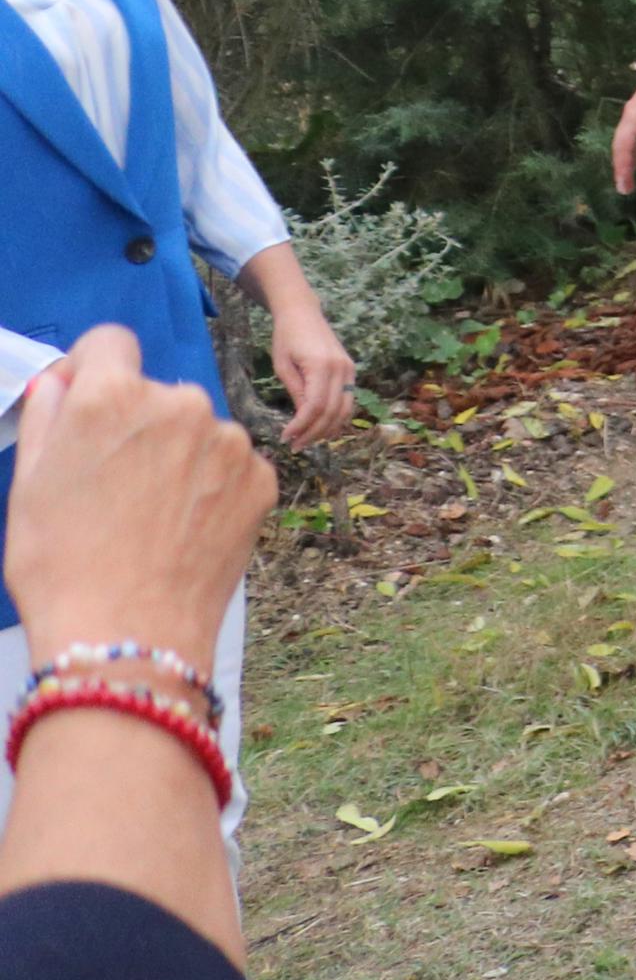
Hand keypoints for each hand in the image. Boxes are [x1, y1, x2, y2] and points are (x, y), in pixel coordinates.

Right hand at [4, 326, 272, 667]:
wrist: (128, 636)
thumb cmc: (62, 565)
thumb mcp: (29, 484)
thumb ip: (48, 416)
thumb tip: (61, 382)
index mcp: (114, 396)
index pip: (109, 343)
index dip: (93, 368)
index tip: (86, 400)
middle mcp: (181, 403)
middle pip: (157, 394)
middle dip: (136, 423)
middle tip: (113, 485)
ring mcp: (229, 441)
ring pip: (198, 433)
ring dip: (179, 456)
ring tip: (148, 518)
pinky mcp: (262, 478)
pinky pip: (231, 468)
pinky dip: (211, 489)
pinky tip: (184, 531)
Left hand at [244, 252, 355, 448]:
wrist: (303, 313)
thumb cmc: (286, 337)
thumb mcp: (283, 366)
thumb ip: (296, 391)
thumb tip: (302, 418)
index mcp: (322, 366)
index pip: (315, 406)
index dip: (301, 426)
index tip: (286, 438)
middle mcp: (341, 369)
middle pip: (332, 411)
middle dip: (313, 432)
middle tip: (295, 446)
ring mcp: (349, 369)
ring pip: (344, 409)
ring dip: (327, 429)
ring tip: (308, 440)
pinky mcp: (350, 370)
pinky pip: (347, 400)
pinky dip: (336, 417)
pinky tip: (321, 426)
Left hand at [610, 54, 635, 194]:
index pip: (633, 133)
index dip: (633, 150)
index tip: (634, 164)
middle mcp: (634, 113)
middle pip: (624, 142)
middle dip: (625, 161)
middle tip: (625, 180)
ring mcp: (632, 117)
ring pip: (621, 148)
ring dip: (622, 167)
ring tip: (624, 186)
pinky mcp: (633, 122)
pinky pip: (625, 147)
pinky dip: (624, 165)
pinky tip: (626, 179)